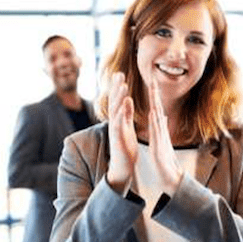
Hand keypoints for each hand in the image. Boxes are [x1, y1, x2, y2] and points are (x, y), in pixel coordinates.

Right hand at [107, 72, 138, 192]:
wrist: (123, 168)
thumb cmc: (125, 148)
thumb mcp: (128, 128)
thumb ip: (127, 114)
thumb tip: (128, 100)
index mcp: (119, 120)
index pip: (118, 100)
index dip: (118, 87)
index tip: (120, 73)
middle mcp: (115, 123)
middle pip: (114, 102)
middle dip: (116, 87)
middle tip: (118, 73)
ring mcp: (115, 130)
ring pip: (116, 110)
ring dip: (119, 97)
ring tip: (123, 84)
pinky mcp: (118, 138)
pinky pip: (119, 123)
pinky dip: (122, 112)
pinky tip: (125, 103)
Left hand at [148, 77, 183, 194]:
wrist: (171, 177)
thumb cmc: (166, 160)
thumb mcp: (162, 141)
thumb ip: (162, 127)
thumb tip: (162, 115)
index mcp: (159, 129)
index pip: (156, 109)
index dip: (153, 95)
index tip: (151, 81)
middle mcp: (161, 131)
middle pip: (158, 109)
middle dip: (155, 94)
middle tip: (153, 78)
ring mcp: (161, 138)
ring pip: (158, 117)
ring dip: (155, 104)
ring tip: (153, 91)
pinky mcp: (159, 146)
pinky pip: (157, 132)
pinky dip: (156, 122)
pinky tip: (154, 113)